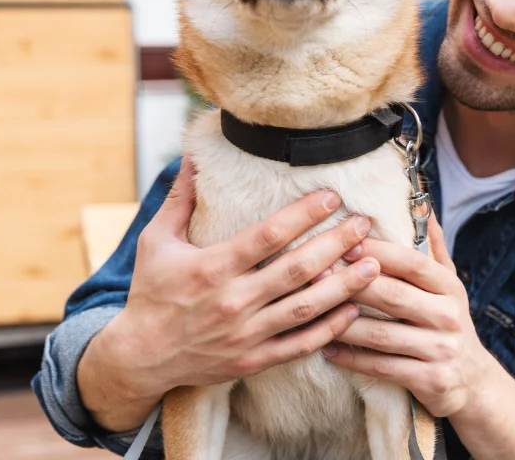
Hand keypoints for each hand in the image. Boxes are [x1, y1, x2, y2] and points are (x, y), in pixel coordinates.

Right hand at [79, 159, 381, 429]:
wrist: (139, 358)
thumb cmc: (151, 293)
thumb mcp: (155, 241)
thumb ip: (180, 198)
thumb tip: (192, 155)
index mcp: (211, 267)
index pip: (267, 235)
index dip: (303, 214)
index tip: (332, 196)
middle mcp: (233, 301)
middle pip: (296, 269)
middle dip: (336, 244)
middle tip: (364, 224)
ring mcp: (245, 334)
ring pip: (306, 308)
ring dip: (345, 286)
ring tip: (375, 265)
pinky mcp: (253, 360)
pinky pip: (300, 345)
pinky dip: (330, 329)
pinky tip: (354, 310)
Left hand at [321, 212, 493, 417]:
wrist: (473, 380)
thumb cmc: (448, 321)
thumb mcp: (448, 284)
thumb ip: (433, 246)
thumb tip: (422, 203)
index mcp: (449, 287)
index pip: (413, 263)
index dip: (379, 252)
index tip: (346, 242)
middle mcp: (448, 316)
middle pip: (393, 296)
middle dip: (352, 284)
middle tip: (315, 274)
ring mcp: (440, 349)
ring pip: (382, 334)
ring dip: (343, 323)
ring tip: (312, 311)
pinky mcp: (430, 380)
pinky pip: (382, 367)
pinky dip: (352, 358)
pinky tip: (327, 348)